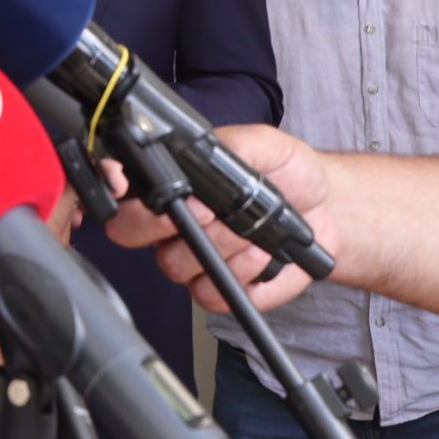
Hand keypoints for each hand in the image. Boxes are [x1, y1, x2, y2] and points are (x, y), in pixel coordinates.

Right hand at [108, 125, 328, 311]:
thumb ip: (230, 144)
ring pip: (176, 265)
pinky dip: (243, 275)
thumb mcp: (263, 144)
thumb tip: (201, 150)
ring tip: (255, 233)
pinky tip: (264, 257)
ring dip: (222, 248)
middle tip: (205, 212)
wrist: (327, 210)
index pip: (121, 190)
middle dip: (162, 223)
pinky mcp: (220, 290)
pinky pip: (212, 294)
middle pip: (129, 233)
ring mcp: (192, 261)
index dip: (112, 187)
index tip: (124, 184)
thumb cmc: (288, 174)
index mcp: (172, 186)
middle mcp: (170, 226)